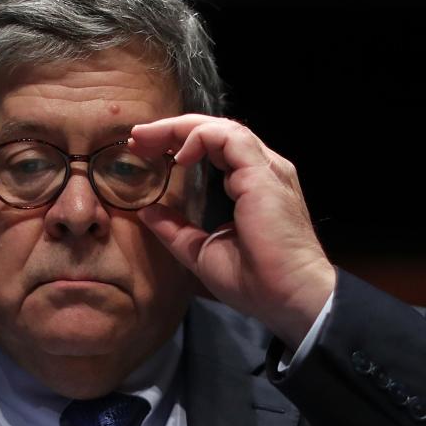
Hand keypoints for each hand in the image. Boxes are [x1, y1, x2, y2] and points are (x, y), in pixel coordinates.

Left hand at [130, 115, 336, 349]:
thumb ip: (176, 229)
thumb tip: (146, 212)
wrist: (288, 297)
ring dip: (179, 128)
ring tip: (148, 140)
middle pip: (213, 131)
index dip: (177, 144)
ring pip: (219, 127)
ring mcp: (265, 168)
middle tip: (137, 138)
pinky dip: (198, 138)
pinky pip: (228, 136)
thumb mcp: (201, 251)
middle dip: (171, 130)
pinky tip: (178, 156)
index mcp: (249, 184)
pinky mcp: (262, 173)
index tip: (145, 153)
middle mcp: (260, 169)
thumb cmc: (254, 281)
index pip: (213, 148)